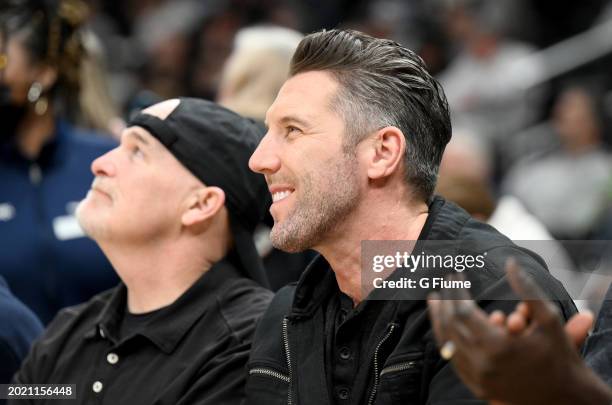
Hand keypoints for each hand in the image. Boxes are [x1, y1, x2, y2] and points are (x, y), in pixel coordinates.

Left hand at [427, 258, 611, 404]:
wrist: (564, 397)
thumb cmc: (558, 354)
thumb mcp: (549, 319)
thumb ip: (528, 289)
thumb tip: (511, 262)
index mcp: (498, 346)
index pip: (463, 311)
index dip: (456, 291)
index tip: (456, 275)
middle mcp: (483, 364)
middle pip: (450, 326)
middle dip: (445, 301)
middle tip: (445, 282)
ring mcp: (477, 378)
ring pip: (446, 343)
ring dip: (438, 319)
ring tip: (434, 299)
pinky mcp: (476, 386)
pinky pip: (453, 359)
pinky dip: (446, 339)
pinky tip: (444, 324)